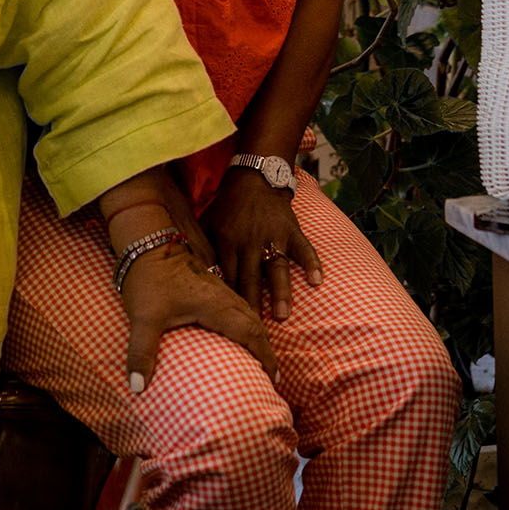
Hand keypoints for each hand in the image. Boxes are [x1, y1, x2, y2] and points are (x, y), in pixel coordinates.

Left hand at [119, 241, 277, 391]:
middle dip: (266, 348)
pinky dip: (245, 322)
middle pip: (256, 322)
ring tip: (259, 357)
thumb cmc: (146, 278)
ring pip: (248, 311)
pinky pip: (237, 305)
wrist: (144, 239)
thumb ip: (141, 353)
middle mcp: (222, 295)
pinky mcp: (208, 283)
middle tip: (271, 374)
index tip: (273, 377)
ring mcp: (217, 287)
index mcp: (215, 304)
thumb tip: (135, 388)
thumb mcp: (142, 318)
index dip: (265, 355)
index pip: (251, 332)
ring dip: (257, 334)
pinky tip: (236, 332)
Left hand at [203, 170, 322, 320]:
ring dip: (280, 291)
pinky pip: (304, 248)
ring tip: (282, 315)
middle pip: (250, 277)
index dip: (229, 299)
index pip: (227, 275)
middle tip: (256, 331)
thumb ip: (202, 250)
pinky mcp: (291, 229)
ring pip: (277, 266)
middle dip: (253, 303)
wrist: (253, 178)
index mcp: (226, 240)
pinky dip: (312, 263)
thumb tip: (191, 280)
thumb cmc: (227, 207)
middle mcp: (249, 240)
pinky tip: (317, 281)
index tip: (229, 324)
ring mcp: (273, 235)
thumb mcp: (208, 223)